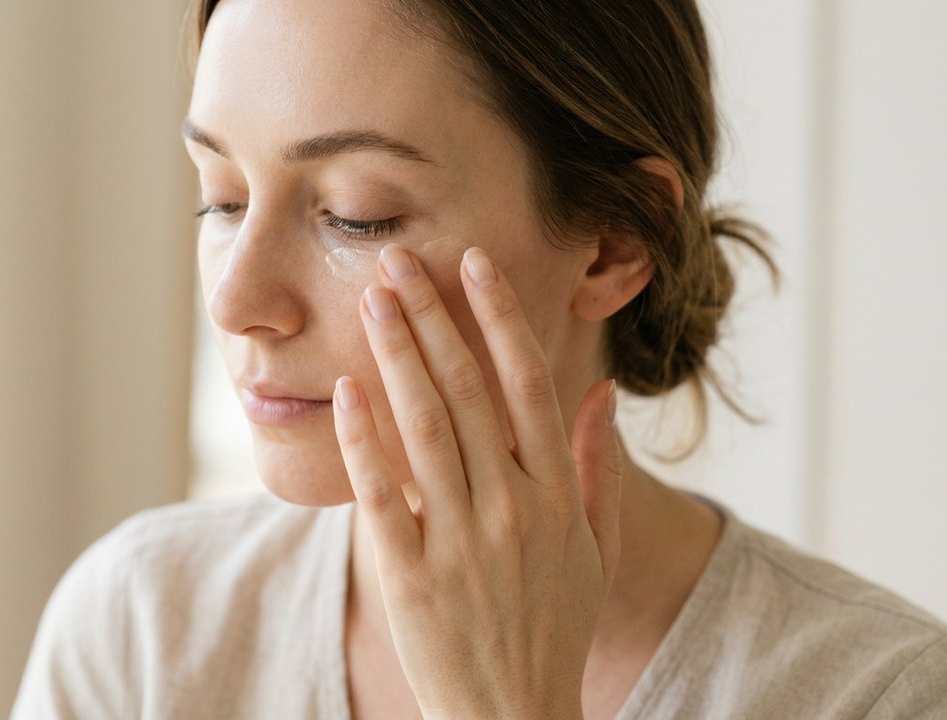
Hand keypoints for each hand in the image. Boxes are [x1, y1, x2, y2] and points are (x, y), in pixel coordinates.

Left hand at [332, 242, 622, 719]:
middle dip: (432, 316)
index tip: (475, 263)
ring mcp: (459, 543)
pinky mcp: (410, 577)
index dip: (501, 318)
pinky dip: (364, 440)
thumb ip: (599, 469)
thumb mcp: (596, 552)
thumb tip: (602, 393)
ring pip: (424, 429)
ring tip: (372, 300)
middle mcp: (512, 509)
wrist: (513, 717)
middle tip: (398, 260)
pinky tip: (345, 390)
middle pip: (467, 392)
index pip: (530, 385)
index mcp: (557, 497)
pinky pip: (381, 496)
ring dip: (396, 356)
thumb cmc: (554, 628)